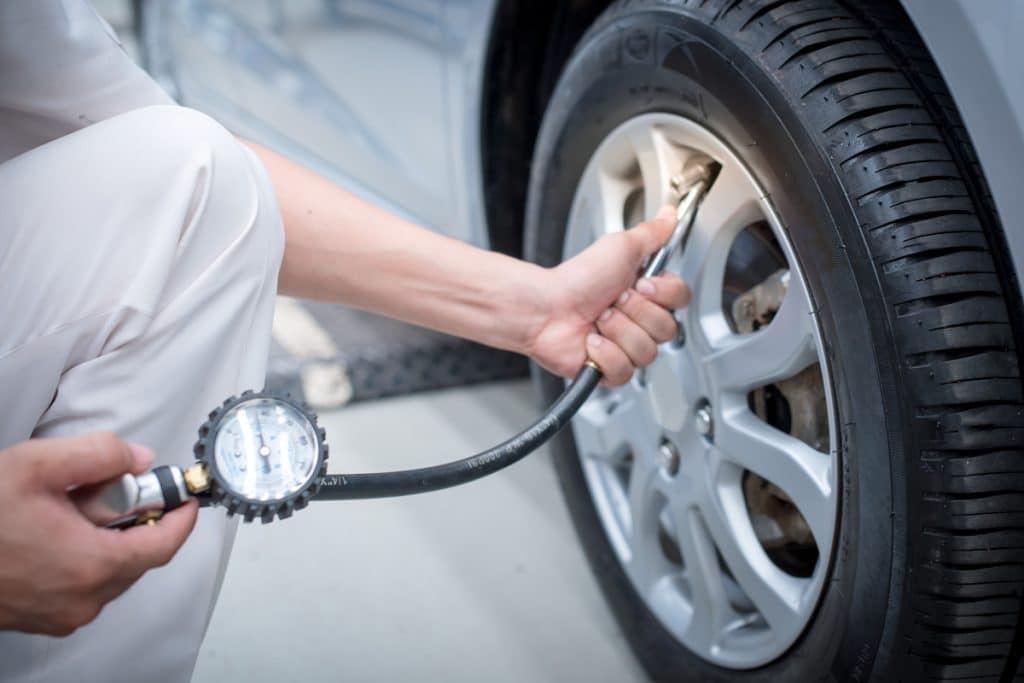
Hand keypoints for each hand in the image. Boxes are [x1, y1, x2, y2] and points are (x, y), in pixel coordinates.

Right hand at [0, 434, 197, 635]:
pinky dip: (85, 557)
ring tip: (72, 509)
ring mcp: (63, 615)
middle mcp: (84, 600)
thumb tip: (138, 458)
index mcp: (92, 564)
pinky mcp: (43, 619)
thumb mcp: (38, 466)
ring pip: (112, 572)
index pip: (164, 544)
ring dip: (109, 539)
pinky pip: (85, 586)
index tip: (186, 496)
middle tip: (115, 489)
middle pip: (139, 558)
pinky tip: (55, 533)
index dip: (181, 516)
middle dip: (138, 520)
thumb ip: (99, 454)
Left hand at [525, 207, 690, 385]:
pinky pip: (625, 370)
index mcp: (647, 293)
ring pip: (646, 352)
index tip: (640, 283)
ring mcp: (625, 347)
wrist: (545, 308)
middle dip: (635, 312)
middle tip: (612, 301)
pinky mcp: (610, 370)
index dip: (662, 294)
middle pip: (667, 328)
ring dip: (618, 331)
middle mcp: (639, 321)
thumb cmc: (577, 279)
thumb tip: (669, 215)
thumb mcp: (620, 247)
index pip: (680, 299)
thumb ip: (651, 234)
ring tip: (598, 320)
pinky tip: (591, 341)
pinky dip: (605, 354)